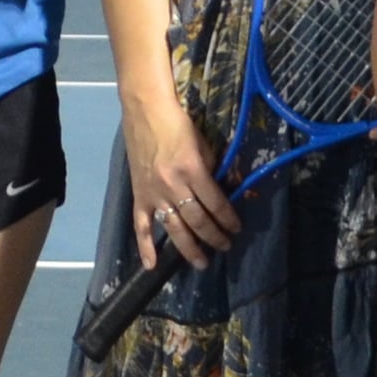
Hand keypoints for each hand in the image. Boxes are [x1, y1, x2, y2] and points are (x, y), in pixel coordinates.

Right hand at [124, 96, 238, 273]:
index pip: (215, 203)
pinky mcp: (139, 196)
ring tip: (202, 262)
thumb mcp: (203, 143)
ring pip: (174, 229)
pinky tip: (152, 265)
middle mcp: (173, 186)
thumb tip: (224, 190)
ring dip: (189, 248)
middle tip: (225, 246)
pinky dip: (145, 246)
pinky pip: (141, 226)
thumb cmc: (178, 123)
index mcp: (192, 170)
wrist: (145, 111)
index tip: (237, 228)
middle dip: (214, 237)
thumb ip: (212, 169)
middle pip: (197, 221)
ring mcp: (154, 194)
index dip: (229, 219)